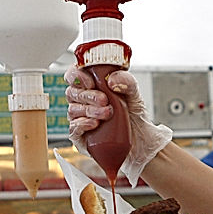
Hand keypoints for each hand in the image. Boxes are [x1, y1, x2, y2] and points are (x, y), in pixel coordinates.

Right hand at [65, 66, 171, 185]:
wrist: (141, 138)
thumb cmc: (133, 114)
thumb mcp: (134, 94)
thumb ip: (127, 82)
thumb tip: (112, 80)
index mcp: (90, 86)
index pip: (73, 75)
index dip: (76, 75)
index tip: (90, 82)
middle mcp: (82, 102)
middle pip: (71, 93)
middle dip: (88, 95)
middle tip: (104, 100)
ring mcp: (79, 119)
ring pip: (72, 110)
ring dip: (90, 110)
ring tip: (107, 113)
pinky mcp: (80, 136)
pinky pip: (73, 129)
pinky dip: (83, 124)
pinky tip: (95, 124)